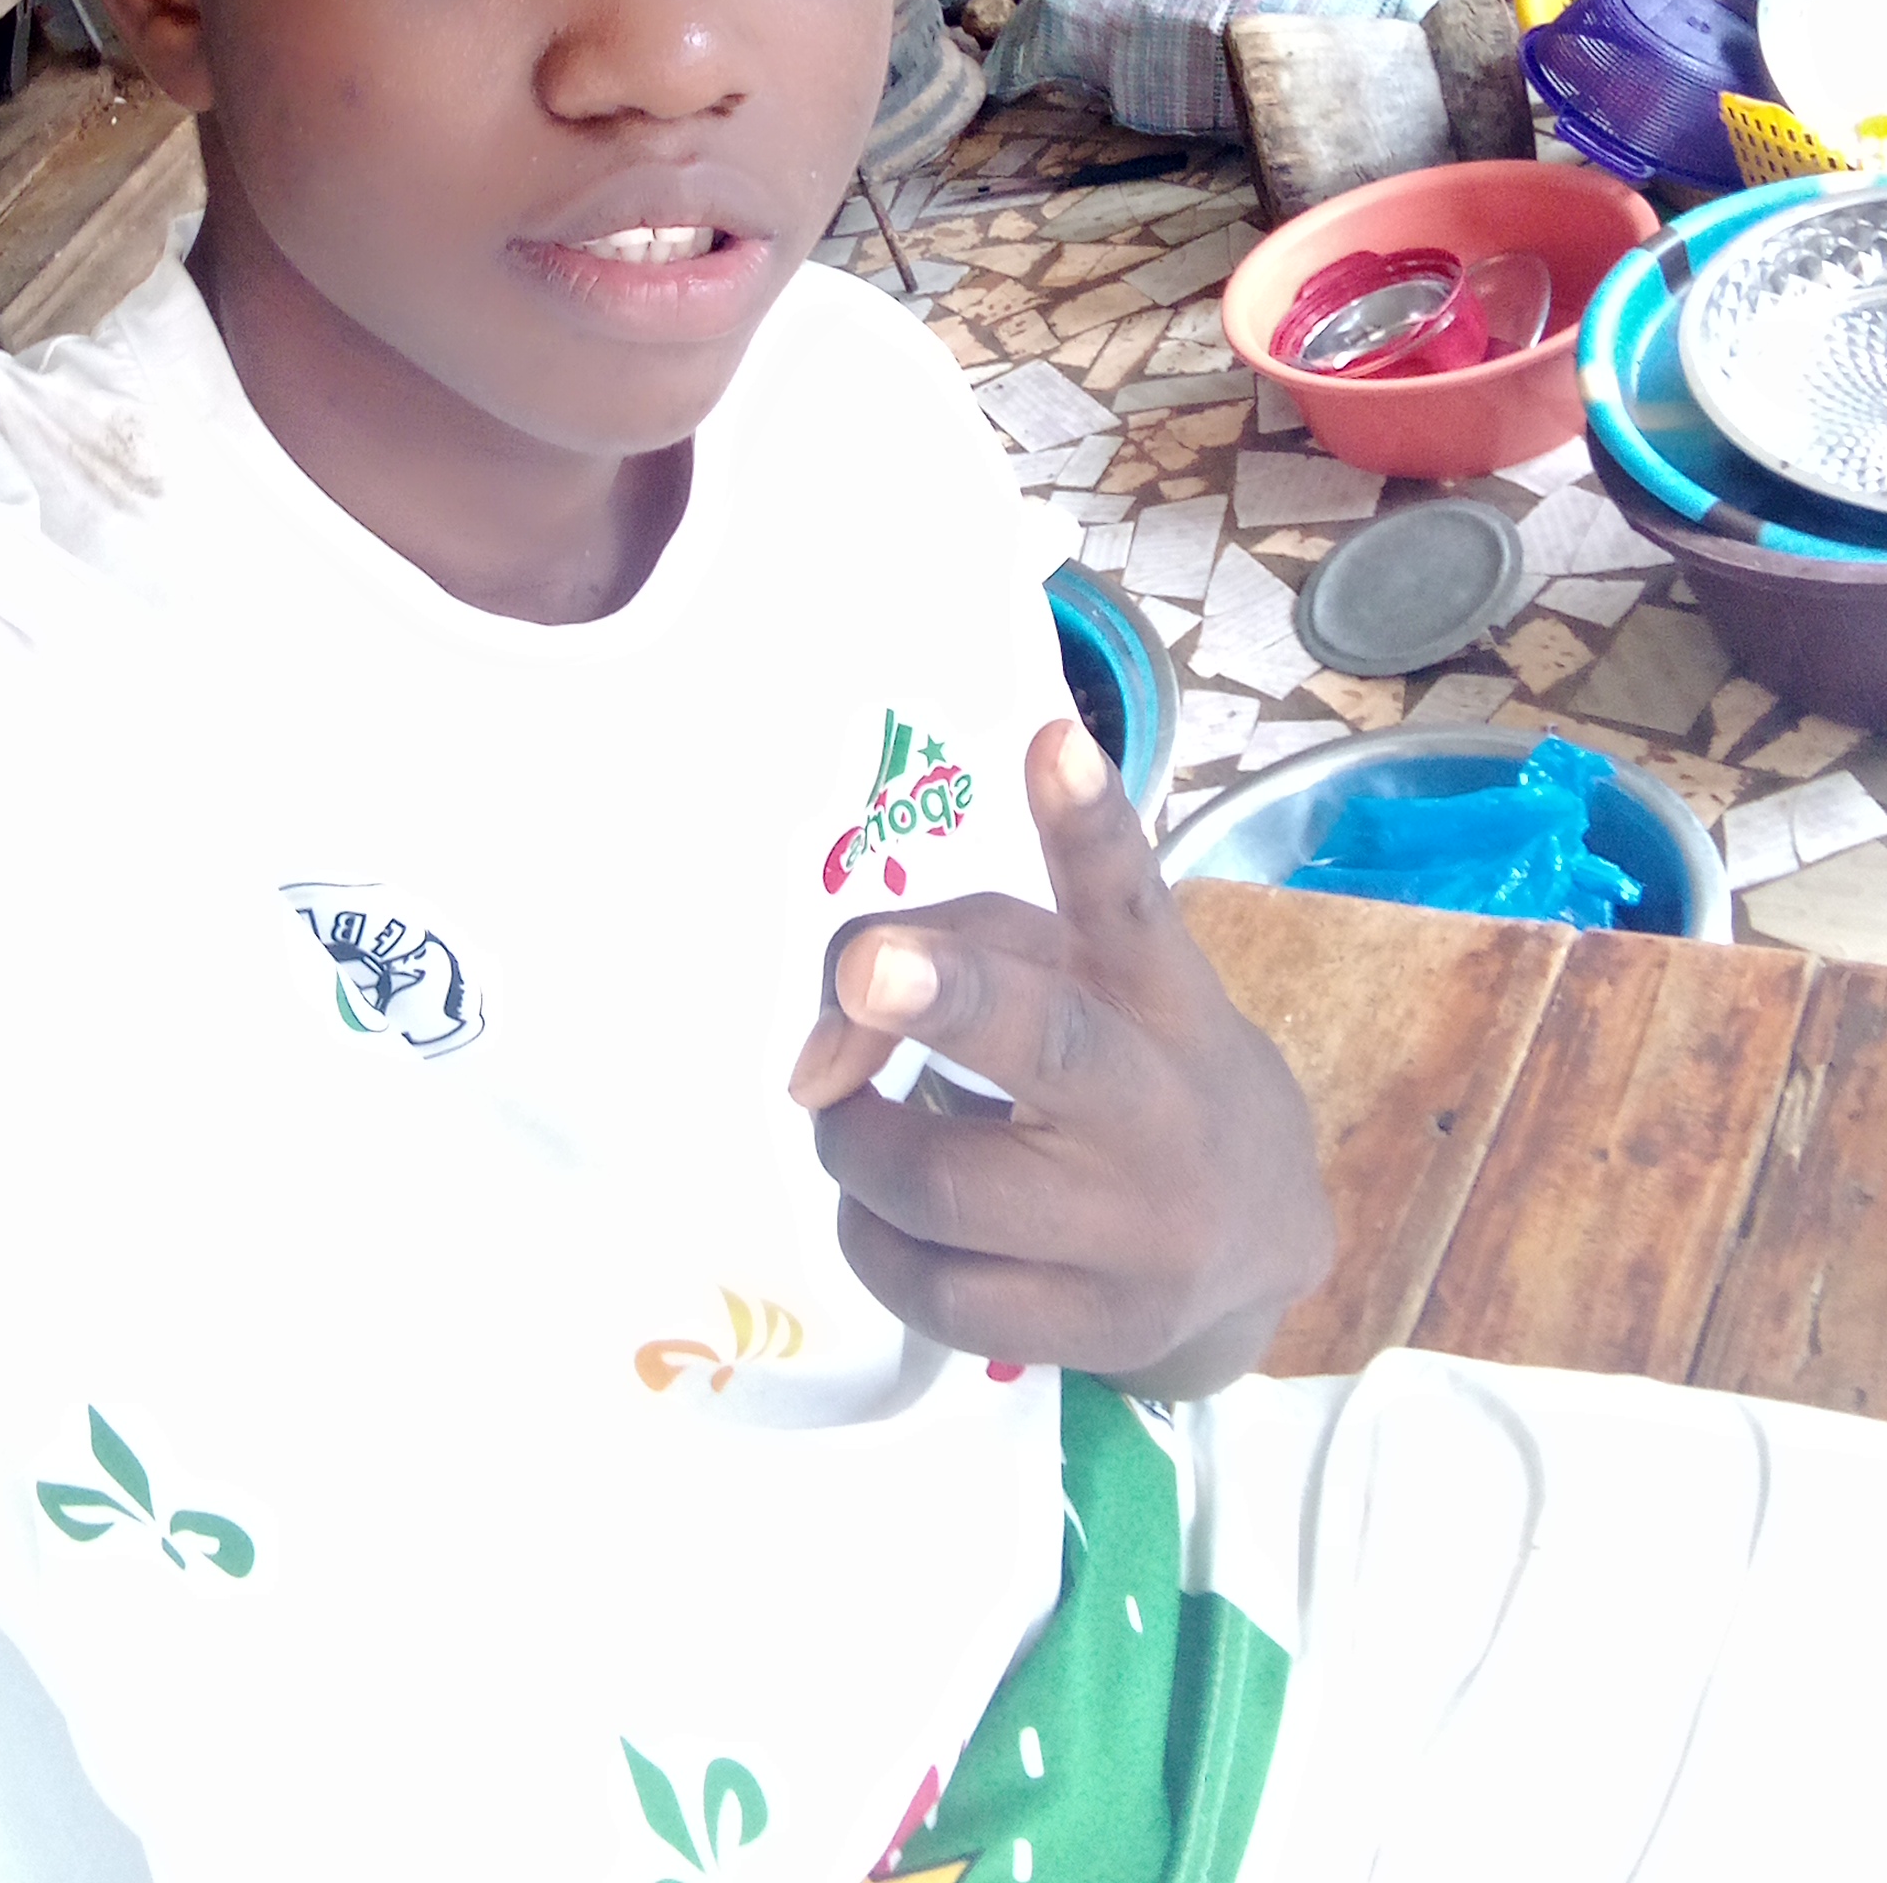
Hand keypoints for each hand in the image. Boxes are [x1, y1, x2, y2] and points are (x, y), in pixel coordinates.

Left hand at [788, 712, 1332, 1398]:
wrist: (1255, 1242)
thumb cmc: (1128, 1063)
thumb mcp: (1078, 974)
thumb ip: (949, 948)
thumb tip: (821, 1041)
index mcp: (1162, 994)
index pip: (1130, 900)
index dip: (1088, 825)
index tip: (1052, 743)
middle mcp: (1160, 1107)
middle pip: (1051, 1051)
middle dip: (952, 1005)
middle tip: (867, 971)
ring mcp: (1137, 1236)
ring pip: (939, 1187)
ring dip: (856, 1143)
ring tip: (857, 1123)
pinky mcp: (1098, 1333)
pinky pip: (931, 1294)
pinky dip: (874, 1242)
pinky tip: (888, 1216)